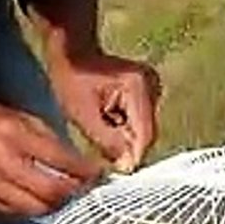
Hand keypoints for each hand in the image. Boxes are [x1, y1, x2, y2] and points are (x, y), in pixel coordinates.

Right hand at [0, 102, 101, 216]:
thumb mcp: (20, 118)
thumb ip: (49, 140)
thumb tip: (78, 164)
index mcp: (12, 134)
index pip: (58, 159)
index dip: (83, 170)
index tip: (98, 173)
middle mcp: (0, 162)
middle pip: (49, 190)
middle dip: (73, 193)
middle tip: (85, 189)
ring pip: (35, 208)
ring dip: (56, 205)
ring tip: (65, 196)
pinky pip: (17, 213)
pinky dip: (34, 208)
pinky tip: (41, 200)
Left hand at [50, 50, 160, 172]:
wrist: (72, 52)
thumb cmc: (72, 78)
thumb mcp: (83, 115)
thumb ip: (108, 142)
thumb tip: (128, 167)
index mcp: (138, 87)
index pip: (145, 135)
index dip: (133, 157)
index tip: (117, 171)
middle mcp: (152, 85)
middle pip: (146, 133)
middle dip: (126, 147)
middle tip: (101, 149)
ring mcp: (153, 88)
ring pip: (143, 130)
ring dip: (124, 138)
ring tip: (100, 128)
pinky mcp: (148, 92)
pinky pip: (139, 122)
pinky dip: (123, 128)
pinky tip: (106, 120)